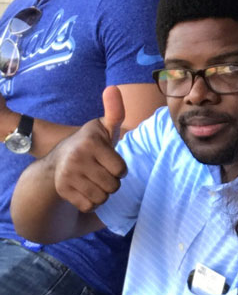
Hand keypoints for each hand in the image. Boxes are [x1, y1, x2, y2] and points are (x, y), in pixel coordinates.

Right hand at [51, 86, 127, 212]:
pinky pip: (89, 206)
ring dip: (102, 193)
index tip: (108, 160)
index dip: (119, 168)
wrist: (57, 160)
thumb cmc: (90, 144)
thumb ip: (115, 111)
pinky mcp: (62, 190)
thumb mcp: (103, 128)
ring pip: (102, 198)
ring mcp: (68, 175)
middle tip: (100, 171)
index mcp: (92, 143)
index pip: (122, 170)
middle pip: (113, 186)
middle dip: (111, 182)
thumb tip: (113, 88)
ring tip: (93, 179)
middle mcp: (77, 158)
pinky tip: (84, 189)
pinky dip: (90, 202)